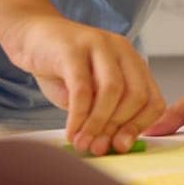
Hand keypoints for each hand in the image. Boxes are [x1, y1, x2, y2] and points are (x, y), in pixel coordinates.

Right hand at [0, 14, 165, 155]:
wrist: (31, 36)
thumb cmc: (62, 69)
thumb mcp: (89, 95)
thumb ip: (103, 115)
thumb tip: (111, 145)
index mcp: (133, 62)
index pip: (153, 100)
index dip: (139, 127)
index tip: (120, 146)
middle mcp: (122, 50)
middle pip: (136, 96)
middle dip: (117, 128)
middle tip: (98, 148)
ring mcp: (99, 45)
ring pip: (112, 91)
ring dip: (98, 124)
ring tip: (83, 144)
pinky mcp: (72, 48)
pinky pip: (81, 88)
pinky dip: (78, 116)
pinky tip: (70, 132)